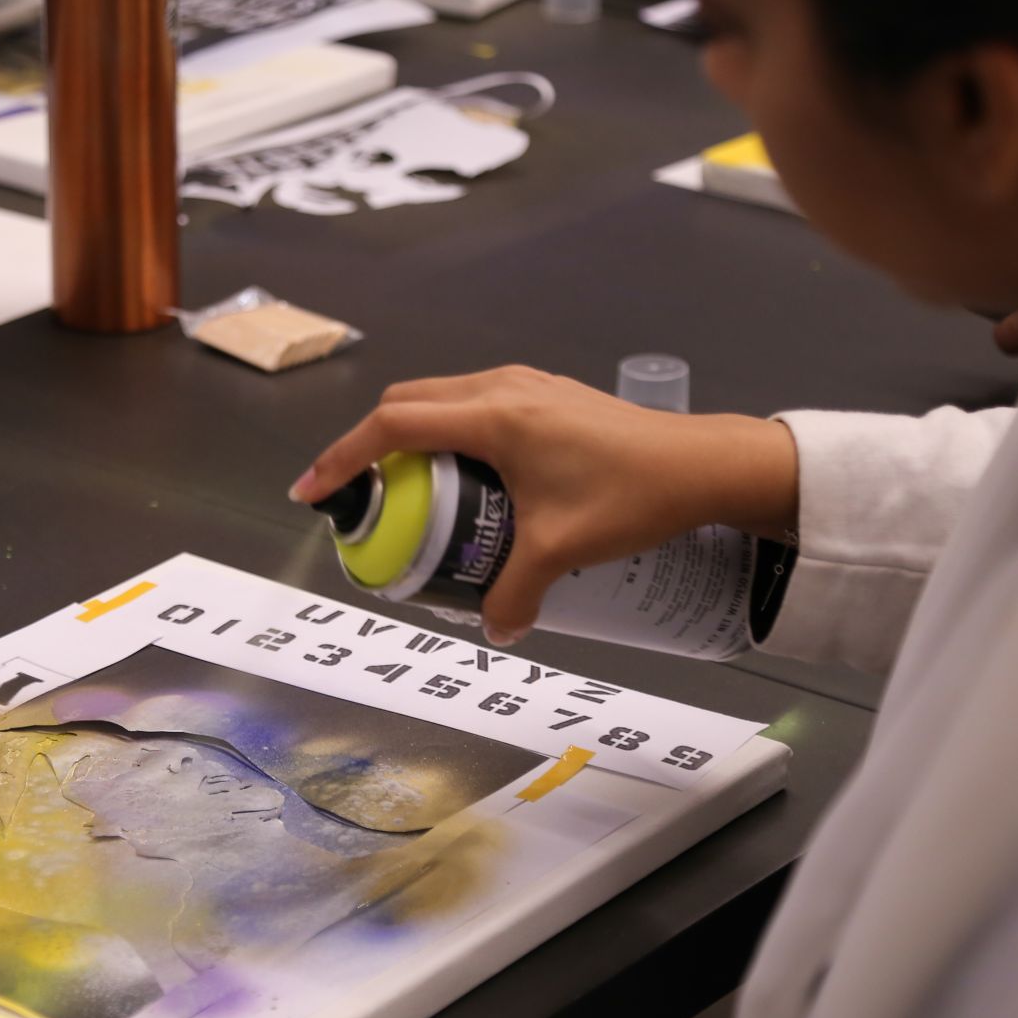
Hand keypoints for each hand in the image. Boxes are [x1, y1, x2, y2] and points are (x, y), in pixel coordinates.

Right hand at [290, 365, 797, 645]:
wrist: (704, 464)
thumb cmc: (633, 495)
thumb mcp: (562, 550)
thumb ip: (514, 593)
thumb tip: (493, 631)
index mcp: (492, 417)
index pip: (393, 426)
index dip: (344, 457)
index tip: (314, 490)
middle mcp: (501, 389)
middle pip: (407, 403)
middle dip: (368, 446)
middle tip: (354, 494)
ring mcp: (525, 386)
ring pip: (441, 399)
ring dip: (410, 437)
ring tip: (402, 489)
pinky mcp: (545, 395)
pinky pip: (473, 405)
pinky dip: (448, 435)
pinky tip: (461, 478)